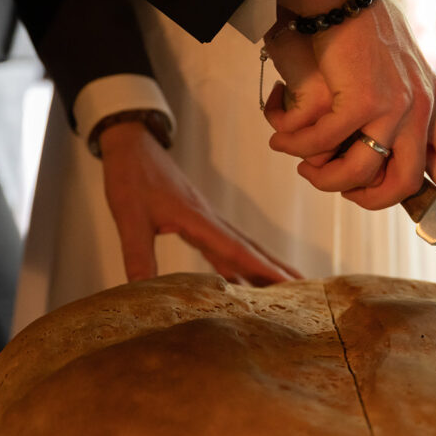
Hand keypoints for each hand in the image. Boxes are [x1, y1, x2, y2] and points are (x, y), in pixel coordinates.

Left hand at [99, 121, 301, 284]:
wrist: (132, 146)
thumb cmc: (131, 177)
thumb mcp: (129, 216)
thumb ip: (137, 254)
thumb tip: (140, 288)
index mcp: (198, 220)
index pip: (237, 250)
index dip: (264, 270)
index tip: (290, 285)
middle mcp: (210, 220)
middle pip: (252, 249)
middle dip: (279, 270)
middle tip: (306, 290)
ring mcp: (206, 220)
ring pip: (242, 248)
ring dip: (264, 268)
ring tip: (287, 289)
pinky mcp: (198, 221)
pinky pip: (224, 248)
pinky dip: (237, 266)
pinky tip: (242, 282)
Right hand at [266, 0, 435, 229]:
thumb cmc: (362, 31)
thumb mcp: (398, 72)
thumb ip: (403, 110)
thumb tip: (383, 156)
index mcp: (434, 102)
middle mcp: (421, 107)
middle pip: (403, 184)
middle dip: (366, 200)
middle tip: (339, 190)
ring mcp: (393, 105)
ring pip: (358, 173)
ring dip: (322, 177)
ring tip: (303, 163)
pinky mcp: (359, 100)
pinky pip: (322, 145)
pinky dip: (297, 146)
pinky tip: (282, 137)